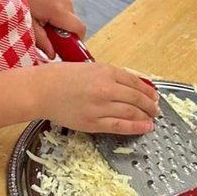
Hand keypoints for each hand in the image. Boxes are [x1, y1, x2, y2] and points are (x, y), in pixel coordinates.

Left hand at [19, 0, 85, 57]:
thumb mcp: (29, 22)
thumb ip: (42, 40)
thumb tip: (53, 55)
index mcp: (59, 10)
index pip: (80, 30)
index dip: (76, 41)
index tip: (65, 46)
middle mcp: (67, 1)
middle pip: (74, 24)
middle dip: (63, 32)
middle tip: (45, 32)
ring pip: (69, 16)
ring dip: (59, 21)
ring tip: (41, 18)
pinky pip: (65, 7)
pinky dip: (58, 12)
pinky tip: (43, 8)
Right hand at [36, 62, 158, 134]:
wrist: (41, 90)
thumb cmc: (60, 77)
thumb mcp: (88, 68)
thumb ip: (108, 76)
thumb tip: (129, 86)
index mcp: (106, 71)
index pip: (135, 82)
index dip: (148, 91)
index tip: (153, 96)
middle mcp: (106, 88)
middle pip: (137, 98)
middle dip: (150, 105)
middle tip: (155, 109)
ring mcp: (101, 107)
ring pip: (131, 112)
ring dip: (145, 116)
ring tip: (151, 119)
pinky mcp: (93, 122)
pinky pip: (120, 126)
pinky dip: (135, 127)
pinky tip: (145, 127)